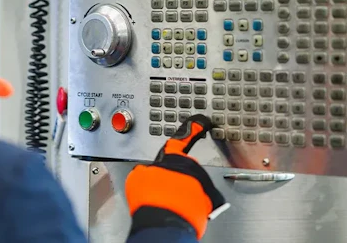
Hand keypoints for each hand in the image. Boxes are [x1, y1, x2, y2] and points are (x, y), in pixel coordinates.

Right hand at [125, 114, 228, 239]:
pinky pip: (201, 200)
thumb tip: (145, 172)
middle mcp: (191, 169)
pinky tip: (181, 211)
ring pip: (193, 185)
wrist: (163, 224)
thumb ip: (145, 169)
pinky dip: (192, 205)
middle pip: (185, 168)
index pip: (182, 139)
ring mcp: (202, 185)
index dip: (192, 129)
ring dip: (184, 192)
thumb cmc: (150, 202)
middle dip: (176, 177)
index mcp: (173, 159)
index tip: (202, 122)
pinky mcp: (210, 201)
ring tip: (169, 204)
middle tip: (164, 190)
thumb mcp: (136, 178)